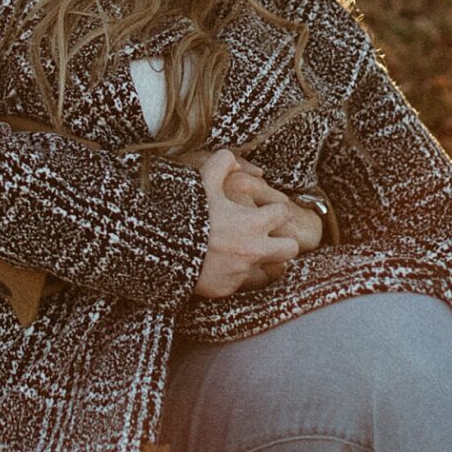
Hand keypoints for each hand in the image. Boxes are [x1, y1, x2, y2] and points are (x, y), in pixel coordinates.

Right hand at [192, 149, 304, 298]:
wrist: (161, 246)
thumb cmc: (186, 212)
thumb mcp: (203, 180)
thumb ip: (223, 163)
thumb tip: (235, 162)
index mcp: (253, 222)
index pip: (284, 214)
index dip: (276, 210)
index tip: (266, 211)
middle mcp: (253, 250)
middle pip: (290, 249)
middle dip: (283, 242)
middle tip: (269, 238)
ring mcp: (241, 272)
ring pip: (266, 270)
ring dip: (258, 261)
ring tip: (242, 253)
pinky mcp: (226, 289)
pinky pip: (237, 283)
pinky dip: (230, 275)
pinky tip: (216, 265)